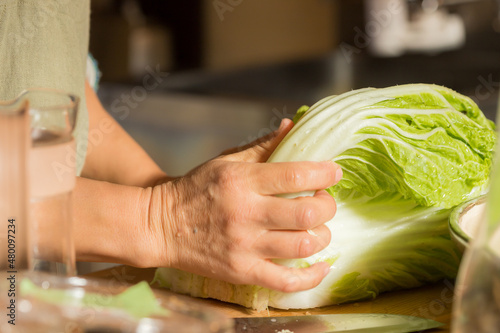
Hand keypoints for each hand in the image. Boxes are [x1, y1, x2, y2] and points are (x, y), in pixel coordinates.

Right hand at [145, 119, 342, 292]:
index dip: (324, 174)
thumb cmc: (195, 189)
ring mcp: (244, 246)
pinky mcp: (241, 271)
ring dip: (322, 236)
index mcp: (242, 181)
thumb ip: (263, 145)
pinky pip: (286, 281)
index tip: (335, 172)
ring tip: (318, 228)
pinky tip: (321, 265)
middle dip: (328, 206)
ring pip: (303, 245)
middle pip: (307, 213)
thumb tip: (293, 126)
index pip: (296, 176)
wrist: (160, 225)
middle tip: (325, 201)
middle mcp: (245, 213)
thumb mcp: (226, 161)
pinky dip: (312, 276)